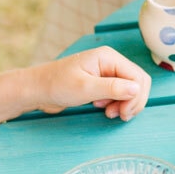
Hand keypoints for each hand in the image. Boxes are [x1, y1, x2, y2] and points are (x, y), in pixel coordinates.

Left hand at [29, 47, 150, 120]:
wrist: (36, 89)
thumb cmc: (56, 85)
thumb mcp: (85, 88)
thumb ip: (112, 88)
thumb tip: (137, 89)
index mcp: (109, 57)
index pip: (138, 77)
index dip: (136, 97)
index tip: (124, 113)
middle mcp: (111, 62)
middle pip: (138, 82)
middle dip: (132, 101)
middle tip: (119, 116)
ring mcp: (107, 72)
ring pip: (131, 89)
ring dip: (125, 104)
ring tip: (109, 113)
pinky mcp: (102, 82)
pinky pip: (120, 93)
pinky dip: (116, 103)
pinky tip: (104, 108)